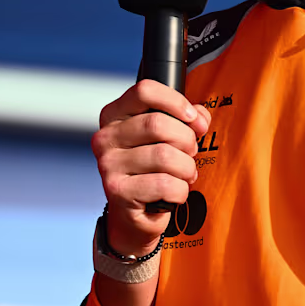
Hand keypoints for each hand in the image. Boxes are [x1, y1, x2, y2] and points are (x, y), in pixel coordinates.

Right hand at [92, 80, 209, 255]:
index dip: (176, 102)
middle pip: (158, 124)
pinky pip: (164, 184)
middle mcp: (106, 138)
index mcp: (114, 116)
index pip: (144, 91)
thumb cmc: (153, 169)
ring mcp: (108, 164)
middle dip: (187, 140)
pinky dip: (180, 191)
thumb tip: (199, 118)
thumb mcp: (167, 137)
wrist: (136, 214)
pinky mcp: (117, 191)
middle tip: (190, 153)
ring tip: (184, 175)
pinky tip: (174, 193)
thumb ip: (186, 119)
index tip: (193, 119)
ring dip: (186, 168)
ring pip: (165, 156)